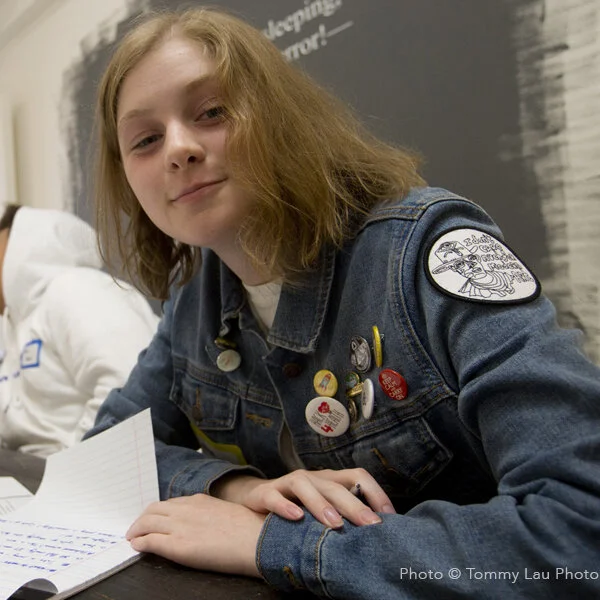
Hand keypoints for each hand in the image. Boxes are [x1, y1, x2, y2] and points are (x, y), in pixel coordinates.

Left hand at [126, 494, 265, 576]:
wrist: (255, 540)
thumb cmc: (248, 528)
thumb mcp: (225, 512)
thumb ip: (209, 513)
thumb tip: (202, 523)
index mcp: (199, 500)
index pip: (170, 503)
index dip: (158, 512)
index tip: (154, 519)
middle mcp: (186, 509)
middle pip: (153, 510)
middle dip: (141, 520)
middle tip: (136, 529)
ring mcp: (180, 527)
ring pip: (147, 523)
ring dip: (136, 530)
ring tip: (132, 538)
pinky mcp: (177, 546)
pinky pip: (150, 541)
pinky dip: (140, 543)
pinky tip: (137, 547)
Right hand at [212, 468, 395, 528]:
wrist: (256, 497)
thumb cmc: (298, 506)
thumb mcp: (323, 508)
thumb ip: (345, 515)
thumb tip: (378, 533)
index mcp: (330, 480)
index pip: (357, 476)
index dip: (375, 493)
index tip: (389, 516)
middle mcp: (312, 478)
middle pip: (335, 486)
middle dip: (354, 506)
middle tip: (371, 525)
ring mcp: (288, 484)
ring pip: (305, 486)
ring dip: (321, 504)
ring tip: (335, 523)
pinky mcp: (265, 493)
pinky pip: (274, 497)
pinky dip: (284, 506)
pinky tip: (295, 517)